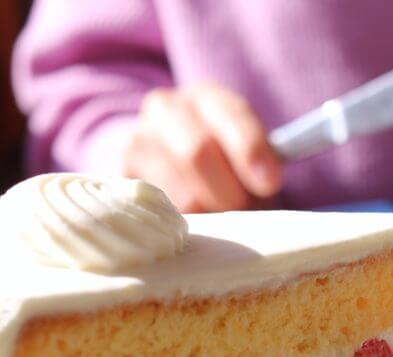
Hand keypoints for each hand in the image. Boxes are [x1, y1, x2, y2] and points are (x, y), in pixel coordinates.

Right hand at [125, 82, 281, 211]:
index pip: (231, 117)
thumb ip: (262, 164)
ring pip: (181, 191)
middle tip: (242, 209)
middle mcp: (166, 108)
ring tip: (216, 212)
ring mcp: (138, 139)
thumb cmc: (224, 167)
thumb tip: (267, 177)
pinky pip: (159, 211)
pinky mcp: (122, 174)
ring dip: (209, 212)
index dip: (251, 150)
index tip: (270, 182)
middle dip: (229, 191)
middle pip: (198, 151)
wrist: (168, 164)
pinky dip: (184, 223)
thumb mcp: (247, 156)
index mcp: (206, 97)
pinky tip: (194, 219)